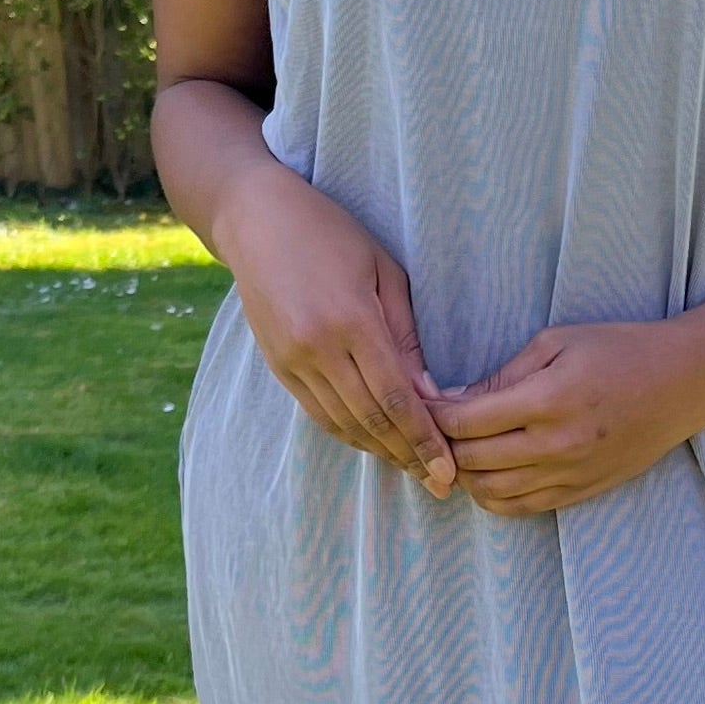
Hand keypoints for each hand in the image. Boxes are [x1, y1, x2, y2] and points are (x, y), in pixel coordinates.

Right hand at [220, 159, 455, 494]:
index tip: (448, 468)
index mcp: (350, 321)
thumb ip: (405, 335)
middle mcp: (317, 348)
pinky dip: (350, 434)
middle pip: (371, 419)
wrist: (256, 218)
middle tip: (441, 484)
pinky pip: (319, 413)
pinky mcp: (278, 366)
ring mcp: (292, 361)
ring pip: (343, 423)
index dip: (424, 439)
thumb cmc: (332, 233)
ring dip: (381, 451)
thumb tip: (431, 394)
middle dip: (409, 456)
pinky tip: (376, 444)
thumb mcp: (384, 271)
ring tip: (415, 470)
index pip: (396, 396)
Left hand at [438, 320, 704, 514]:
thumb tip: (452, 401)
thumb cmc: (619, 349)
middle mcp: (557, 444)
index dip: (431, 413)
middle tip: (427, 427)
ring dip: (462, 474)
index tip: (418, 401)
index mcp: (548, 400)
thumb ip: (502, 376)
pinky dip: (491, 497)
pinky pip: (521, 508)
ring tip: (452, 451)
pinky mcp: (581, 491)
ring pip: (490, 492)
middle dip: (439, 444)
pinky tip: (483, 475)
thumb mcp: (556, 342)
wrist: (685, 382)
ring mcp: (571, 474)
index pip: (465, 421)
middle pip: (471, 460)